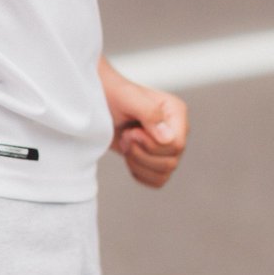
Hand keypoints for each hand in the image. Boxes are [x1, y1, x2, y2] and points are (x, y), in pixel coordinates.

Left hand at [98, 57, 187, 188]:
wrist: (97, 103)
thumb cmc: (110, 95)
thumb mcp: (127, 97)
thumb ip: (149, 113)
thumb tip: (169, 139)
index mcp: (176, 111)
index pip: (177, 145)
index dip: (151, 144)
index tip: (131, 131)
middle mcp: (176, 130)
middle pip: (171, 162)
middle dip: (141, 153)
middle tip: (125, 135)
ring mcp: (168, 146)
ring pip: (164, 173)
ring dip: (138, 162)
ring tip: (126, 142)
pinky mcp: (157, 159)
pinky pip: (157, 180)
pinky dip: (139, 172)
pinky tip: (128, 154)